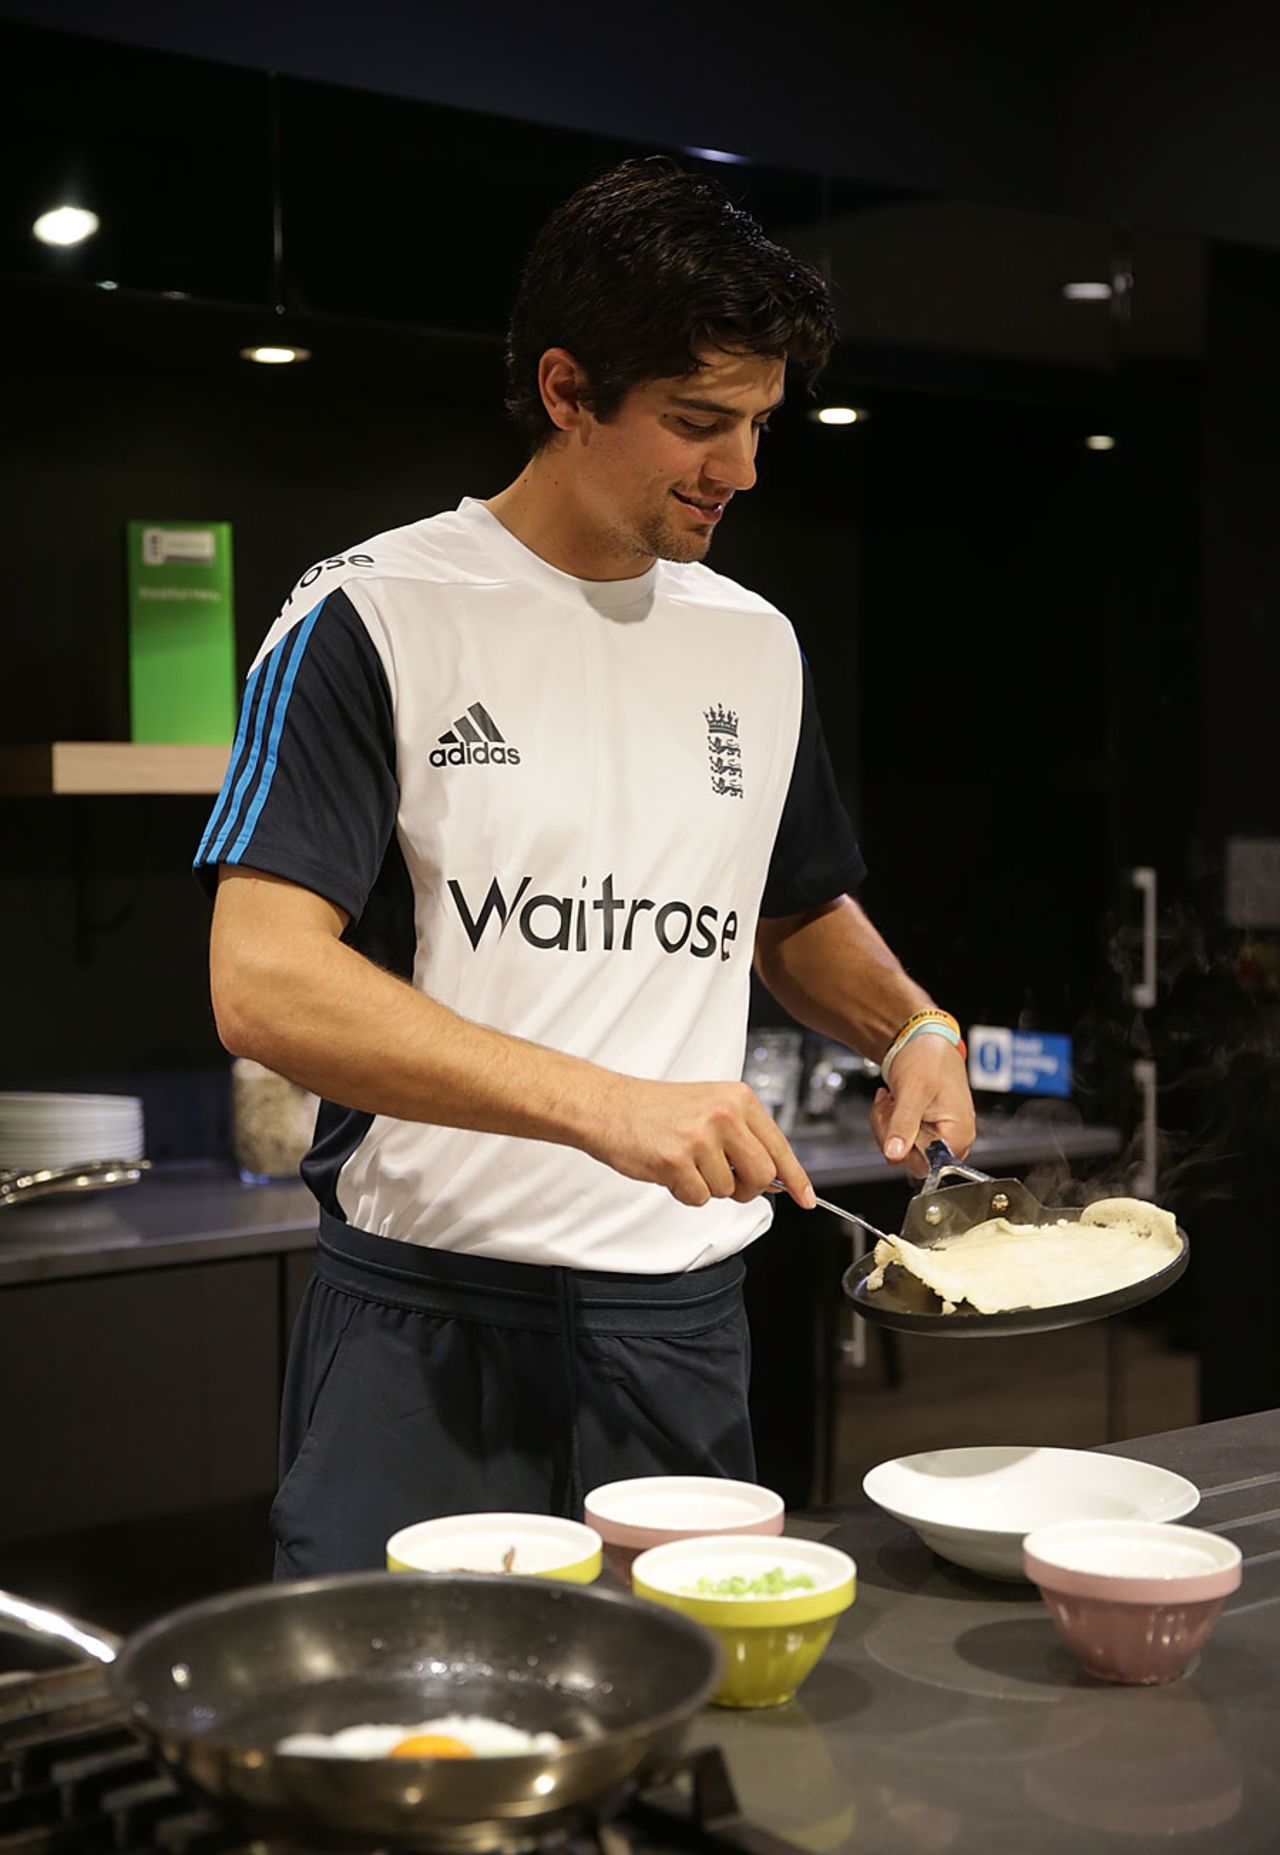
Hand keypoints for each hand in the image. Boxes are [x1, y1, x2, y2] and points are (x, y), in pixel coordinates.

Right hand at [588, 1076, 815, 1209]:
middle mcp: (724, 1114)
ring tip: (685, 1162)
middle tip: (727, 1181)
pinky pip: (698, 1198)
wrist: (610, 1106)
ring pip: (727, 1190)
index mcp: (738, 1098)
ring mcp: (700, 1137)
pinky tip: (670, 1170)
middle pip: (761, 1175)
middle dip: (747, 1188)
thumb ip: (745, 1138)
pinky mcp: (675, 1161)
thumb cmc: (659, 1110)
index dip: (796, 1178)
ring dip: (707, 1187)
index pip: (779, 1146)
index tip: (807, 1199)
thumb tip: (777, 1179)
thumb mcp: (711, 1107)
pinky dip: (685, 1193)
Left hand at [869, 1037, 975, 1179]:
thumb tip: (895, 1154)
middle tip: (891, 1105)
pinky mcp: (927, 1130)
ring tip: (893, 1100)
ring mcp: (940, 1135)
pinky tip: (894, 1103)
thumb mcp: (912, 1090)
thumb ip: (903, 1125)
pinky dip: (890, 1121)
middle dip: (891, 1131)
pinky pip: (901, 1139)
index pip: (926, 1165)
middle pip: (911, 1160)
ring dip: (888, 1124)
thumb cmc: (927, 1058)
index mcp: (959, 1134)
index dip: (903, 1146)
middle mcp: (954, 1140)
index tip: (895, 1120)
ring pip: (902, 1150)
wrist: (922, 1041)